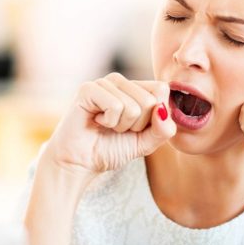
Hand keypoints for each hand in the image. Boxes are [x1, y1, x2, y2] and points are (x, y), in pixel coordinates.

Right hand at [45, 72, 176, 177]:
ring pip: (134, 106)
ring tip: (106, 126)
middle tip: (117, 129)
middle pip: (150, 100)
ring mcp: (104, 83)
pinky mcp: (89, 89)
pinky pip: (116, 106)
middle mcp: (121, 81)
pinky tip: (96, 122)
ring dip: (121, 126)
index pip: (162, 90)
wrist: (80, 162)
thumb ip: (163, 129)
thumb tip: (163, 110)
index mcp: (136, 88)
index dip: (154, 117)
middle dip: (137, 125)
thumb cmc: (111, 149)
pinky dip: (109, 122)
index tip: (136, 128)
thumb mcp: (146, 143)